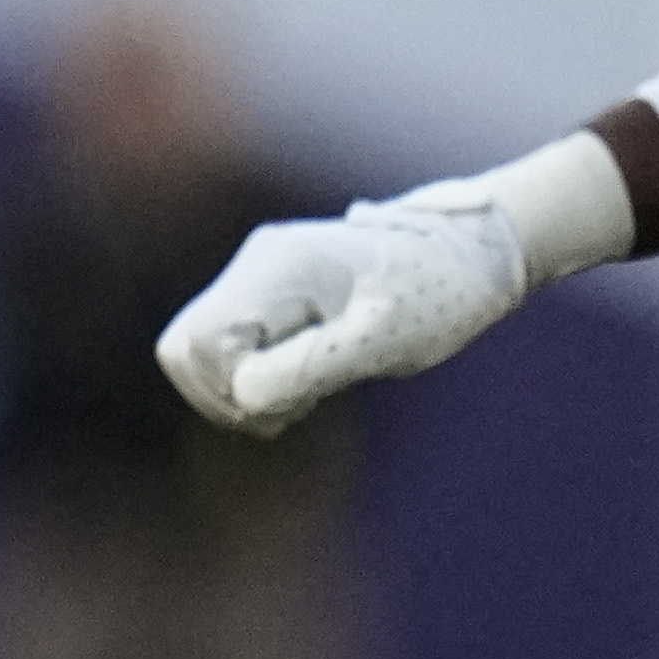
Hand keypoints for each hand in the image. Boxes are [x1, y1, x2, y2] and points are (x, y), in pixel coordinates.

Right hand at [157, 183, 533, 432]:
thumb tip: (247, 392)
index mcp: (279, 269)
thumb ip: (314, 364)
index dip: (229, 387)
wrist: (472, 254)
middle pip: (185, 351)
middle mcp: (257, 265)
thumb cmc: (440, 293)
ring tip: (308, 393)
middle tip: (297, 405)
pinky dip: (256, 379)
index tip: (291, 399)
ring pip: (201, 354)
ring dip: (242, 391)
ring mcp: (260, 278)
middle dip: (228, 395)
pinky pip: (230, 349)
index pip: (197, 343)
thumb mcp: (389, 339)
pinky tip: (308, 380)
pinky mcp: (270, 297)